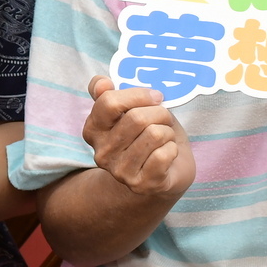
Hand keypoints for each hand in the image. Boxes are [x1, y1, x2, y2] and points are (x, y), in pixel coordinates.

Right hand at [82, 76, 194, 200]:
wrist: (165, 173)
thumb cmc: (148, 136)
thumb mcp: (130, 111)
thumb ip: (111, 95)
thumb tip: (101, 82)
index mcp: (93, 130)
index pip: (109, 102)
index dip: (138, 94)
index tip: (155, 97)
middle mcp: (102, 152)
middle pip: (136, 118)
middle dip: (160, 113)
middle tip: (164, 120)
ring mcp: (120, 171)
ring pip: (154, 134)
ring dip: (167, 132)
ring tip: (164, 138)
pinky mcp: (141, 184)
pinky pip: (164, 154)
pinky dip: (173, 149)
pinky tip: (168, 154)